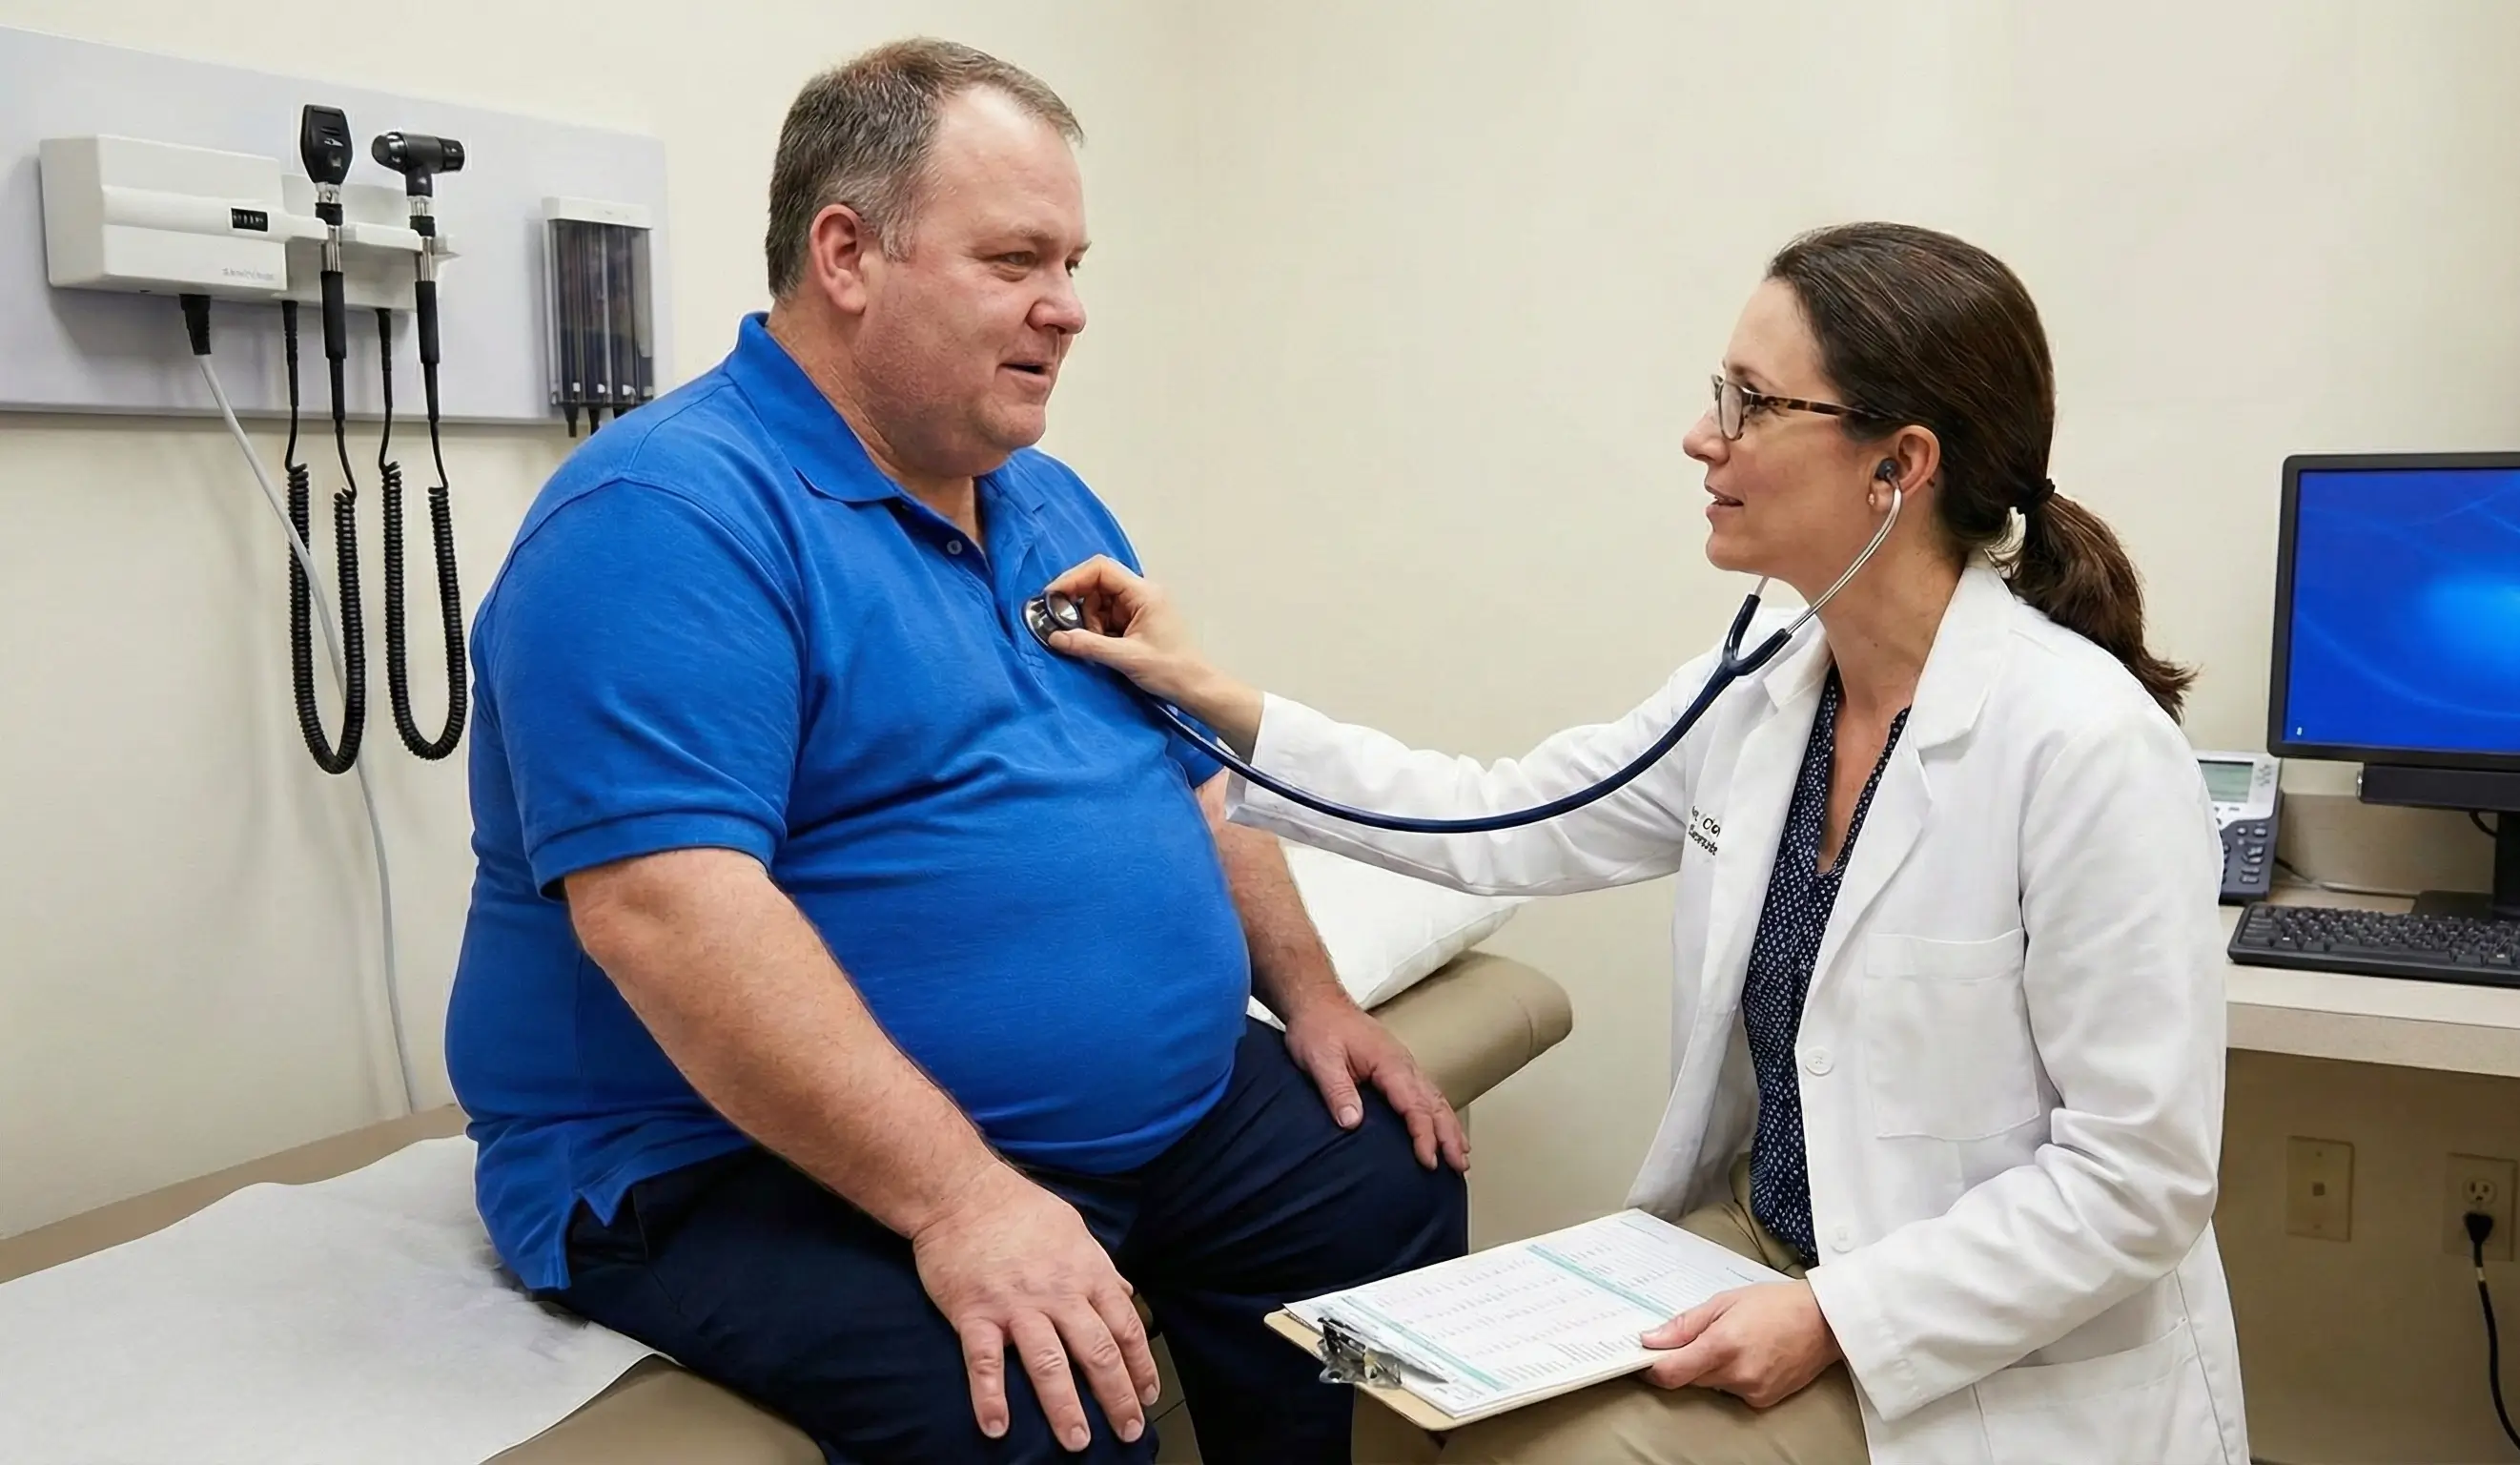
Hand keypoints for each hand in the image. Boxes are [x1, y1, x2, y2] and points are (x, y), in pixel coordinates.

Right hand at [911, 1163, 1160, 1450]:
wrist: (961, 1192)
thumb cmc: (1020, 1209)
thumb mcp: (1074, 1230)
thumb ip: (1100, 1267)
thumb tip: (1126, 1290)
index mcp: (1085, 1272)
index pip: (1125, 1328)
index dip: (1141, 1367)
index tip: (1148, 1396)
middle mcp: (1057, 1293)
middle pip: (1097, 1353)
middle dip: (1118, 1398)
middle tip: (1130, 1433)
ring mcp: (1015, 1306)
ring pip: (1048, 1365)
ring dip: (1066, 1408)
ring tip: (1078, 1442)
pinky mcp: (974, 1313)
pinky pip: (985, 1362)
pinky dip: (990, 1397)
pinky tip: (997, 1428)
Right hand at [1041, 558, 1256, 739]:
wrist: (1195, 687)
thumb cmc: (1170, 670)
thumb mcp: (1126, 658)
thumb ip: (1088, 645)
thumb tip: (1055, 637)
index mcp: (1144, 593)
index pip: (1101, 569)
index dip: (1073, 579)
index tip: (1053, 598)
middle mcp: (1142, 593)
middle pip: (1098, 583)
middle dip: (1080, 606)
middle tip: (1071, 629)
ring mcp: (1140, 606)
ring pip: (1100, 601)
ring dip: (1090, 621)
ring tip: (1098, 645)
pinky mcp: (1137, 621)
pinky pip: (1108, 616)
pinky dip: (1099, 629)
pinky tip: (1105, 647)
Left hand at [1282, 999, 1468, 1171]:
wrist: (1318, 1003)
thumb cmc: (1318, 1028)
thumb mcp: (1320, 1060)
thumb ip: (1338, 1090)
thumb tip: (1352, 1122)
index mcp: (1388, 1063)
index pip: (1414, 1105)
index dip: (1423, 1135)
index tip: (1428, 1161)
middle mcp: (1403, 1064)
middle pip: (1435, 1104)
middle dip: (1449, 1136)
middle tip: (1459, 1166)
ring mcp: (1403, 1065)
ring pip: (1436, 1099)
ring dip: (1450, 1128)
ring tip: (1461, 1156)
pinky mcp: (1398, 1069)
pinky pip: (1427, 1094)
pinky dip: (1440, 1115)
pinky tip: (1444, 1129)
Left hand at [1640, 1281, 1840, 1408]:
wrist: (1824, 1321)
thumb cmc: (1775, 1303)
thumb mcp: (1724, 1301)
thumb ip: (1684, 1325)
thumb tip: (1650, 1340)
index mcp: (1723, 1345)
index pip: (1672, 1373)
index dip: (1653, 1370)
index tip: (1646, 1360)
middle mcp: (1737, 1374)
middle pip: (1689, 1379)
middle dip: (1685, 1362)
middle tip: (1698, 1338)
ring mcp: (1752, 1390)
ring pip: (1711, 1385)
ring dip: (1710, 1368)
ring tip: (1734, 1341)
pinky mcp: (1764, 1401)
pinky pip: (1732, 1391)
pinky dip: (1732, 1376)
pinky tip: (1750, 1355)